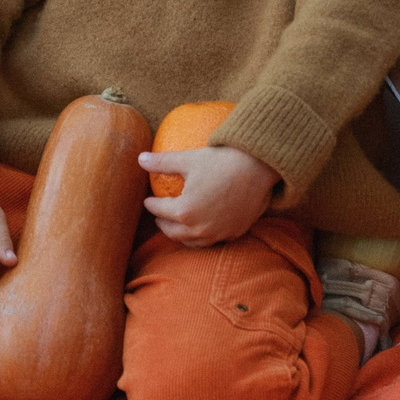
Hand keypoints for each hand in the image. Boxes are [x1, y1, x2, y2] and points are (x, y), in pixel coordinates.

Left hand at [141, 145, 277, 245]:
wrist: (260, 167)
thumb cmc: (222, 160)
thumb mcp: (189, 159)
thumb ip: (162, 162)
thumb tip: (139, 158)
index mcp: (185, 211)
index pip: (159, 210)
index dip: (151, 204)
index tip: (148, 200)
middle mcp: (200, 228)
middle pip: (172, 232)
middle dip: (162, 223)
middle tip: (159, 214)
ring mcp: (218, 233)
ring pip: (191, 241)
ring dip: (181, 234)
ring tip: (178, 224)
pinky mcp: (234, 233)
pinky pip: (213, 240)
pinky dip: (202, 236)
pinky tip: (202, 226)